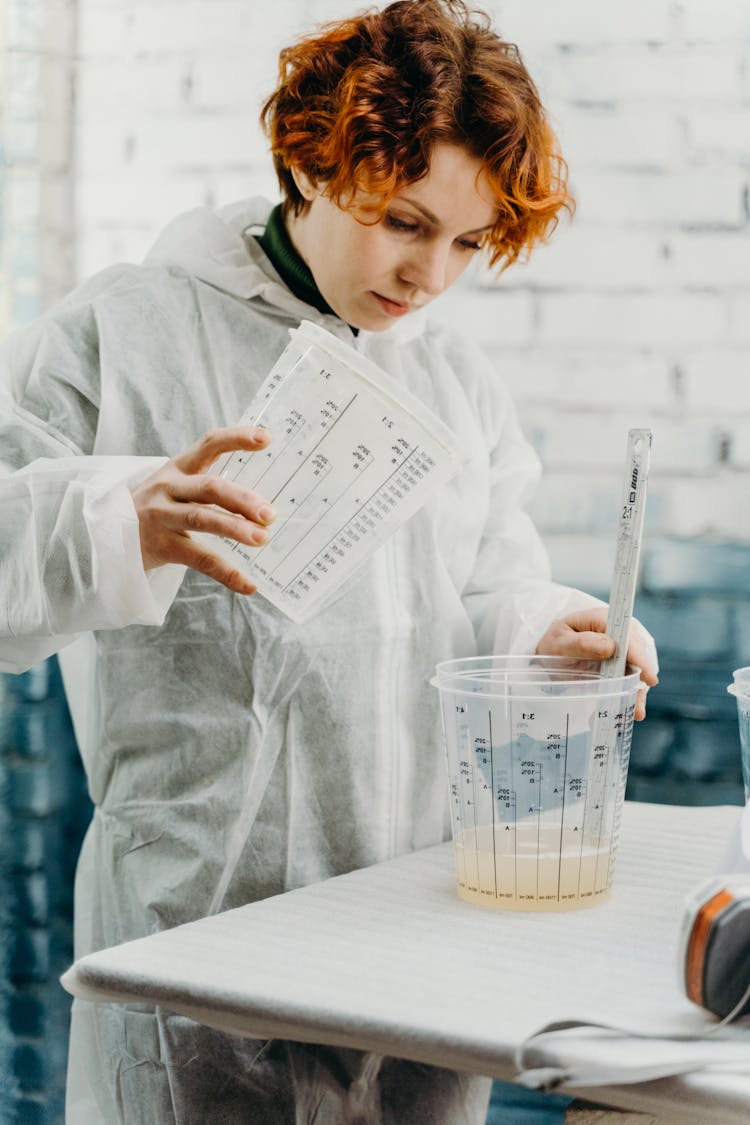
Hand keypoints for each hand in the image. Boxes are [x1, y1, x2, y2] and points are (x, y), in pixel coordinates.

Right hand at [131, 426, 274, 594]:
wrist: (108, 535)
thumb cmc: (156, 509)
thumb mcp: (175, 488)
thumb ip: (209, 488)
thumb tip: (263, 504)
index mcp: (177, 468)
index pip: (209, 445)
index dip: (237, 438)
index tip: (266, 438)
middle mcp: (168, 488)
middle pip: (210, 487)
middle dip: (242, 499)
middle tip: (270, 514)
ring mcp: (162, 517)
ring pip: (202, 519)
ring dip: (235, 529)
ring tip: (262, 538)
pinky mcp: (161, 546)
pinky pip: (199, 559)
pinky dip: (226, 573)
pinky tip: (248, 584)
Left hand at [535, 607, 658, 720]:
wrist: (552, 651)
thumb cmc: (555, 644)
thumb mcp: (559, 643)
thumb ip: (581, 643)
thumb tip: (610, 646)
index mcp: (602, 620)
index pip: (626, 635)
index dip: (638, 656)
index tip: (646, 676)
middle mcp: (618, 632)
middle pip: (637, 654)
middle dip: (640, 680)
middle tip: (638, 706)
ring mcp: (622, 648)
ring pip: (637, 669)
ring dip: (637, 691)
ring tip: (635, 713)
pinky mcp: (621, 663)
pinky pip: (630, 678)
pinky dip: (629, 694)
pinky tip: (627, 709)